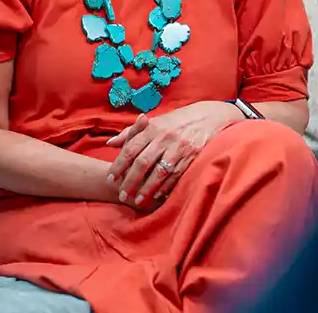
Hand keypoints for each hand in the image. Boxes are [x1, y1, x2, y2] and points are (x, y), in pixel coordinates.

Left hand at [105, 101, 241, 206]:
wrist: (208, 117)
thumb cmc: (175, 122)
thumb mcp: (153, 122)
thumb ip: (130, 133)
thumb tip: (110, 143)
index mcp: (151, 128)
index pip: (131, 149)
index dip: (119, 165)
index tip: (111, 179)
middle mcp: (163, 138)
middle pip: (143, 162)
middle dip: (131, 180)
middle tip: (122, 195)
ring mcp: (178, 148)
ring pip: (159, 171)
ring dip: (148, 188)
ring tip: (138, 201)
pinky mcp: (191, 156)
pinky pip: (176, 175)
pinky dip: (166, 187)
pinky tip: (157, 196)